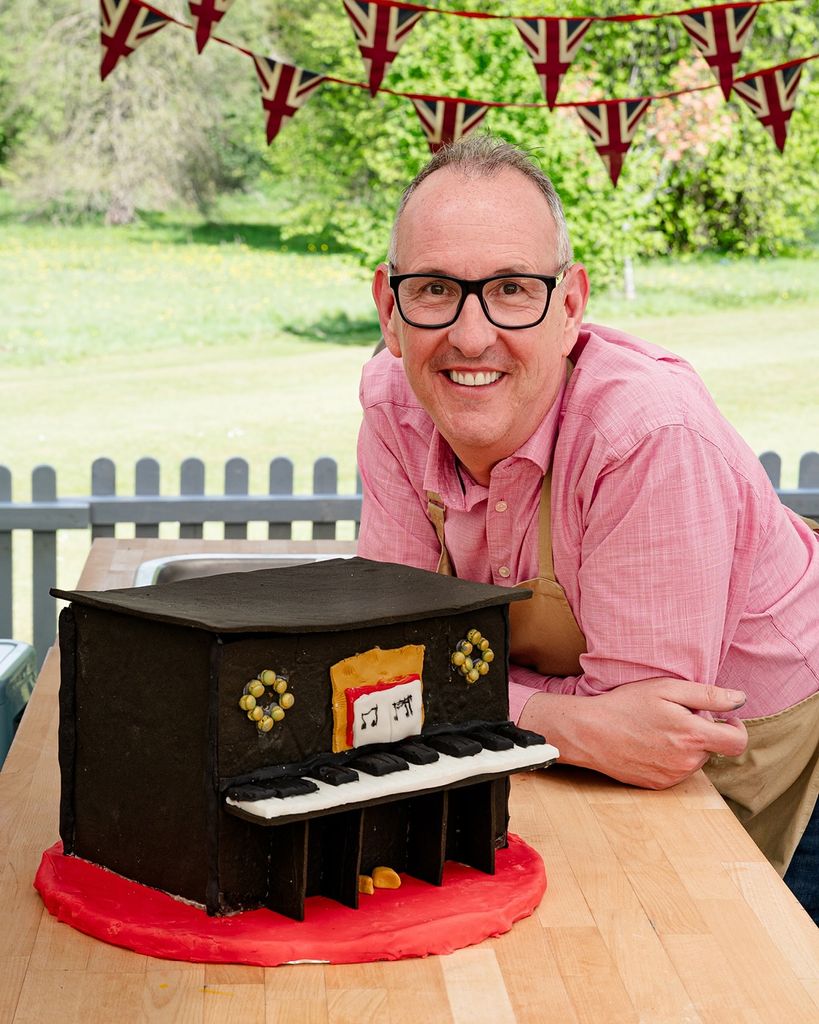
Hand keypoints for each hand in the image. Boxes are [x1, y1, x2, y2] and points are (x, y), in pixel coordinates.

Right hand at [519, 677, 748, 789]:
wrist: (590, 732)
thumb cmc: (626, 705)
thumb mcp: (666, 689)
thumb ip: (708, 695)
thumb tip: (740, 699)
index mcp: (693, 737)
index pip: (738, 742)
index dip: (736, 727)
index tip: (725, 718)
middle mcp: (687, 762)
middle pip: (713, 749)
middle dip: (702, 732)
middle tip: (674, 716)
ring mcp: (672, 777)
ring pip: (694, 761)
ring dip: (686, 746)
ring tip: (657, 730)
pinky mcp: (658, 786)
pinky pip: (677, 771)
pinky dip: (671, 758)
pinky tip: (649, 744)